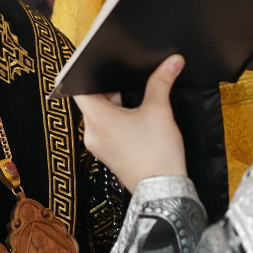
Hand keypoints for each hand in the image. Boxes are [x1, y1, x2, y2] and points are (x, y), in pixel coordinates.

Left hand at [73, 54, 186, 192]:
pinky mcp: (108, 155)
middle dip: (109, 90)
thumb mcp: (159, 111)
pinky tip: (136, 119)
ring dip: (114, 106)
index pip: (78, 89)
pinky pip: (106, 130)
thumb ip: (162, 82)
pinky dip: (117, 122)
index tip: (97, 66)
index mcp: (97, 119)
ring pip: (100, 116)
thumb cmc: (157, 153)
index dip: (86, 73)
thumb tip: (173, 61)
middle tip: (127, 80)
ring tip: (135, 100)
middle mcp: (91, 133)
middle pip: (91, 101)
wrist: (164, 191)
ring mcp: (98, 146)